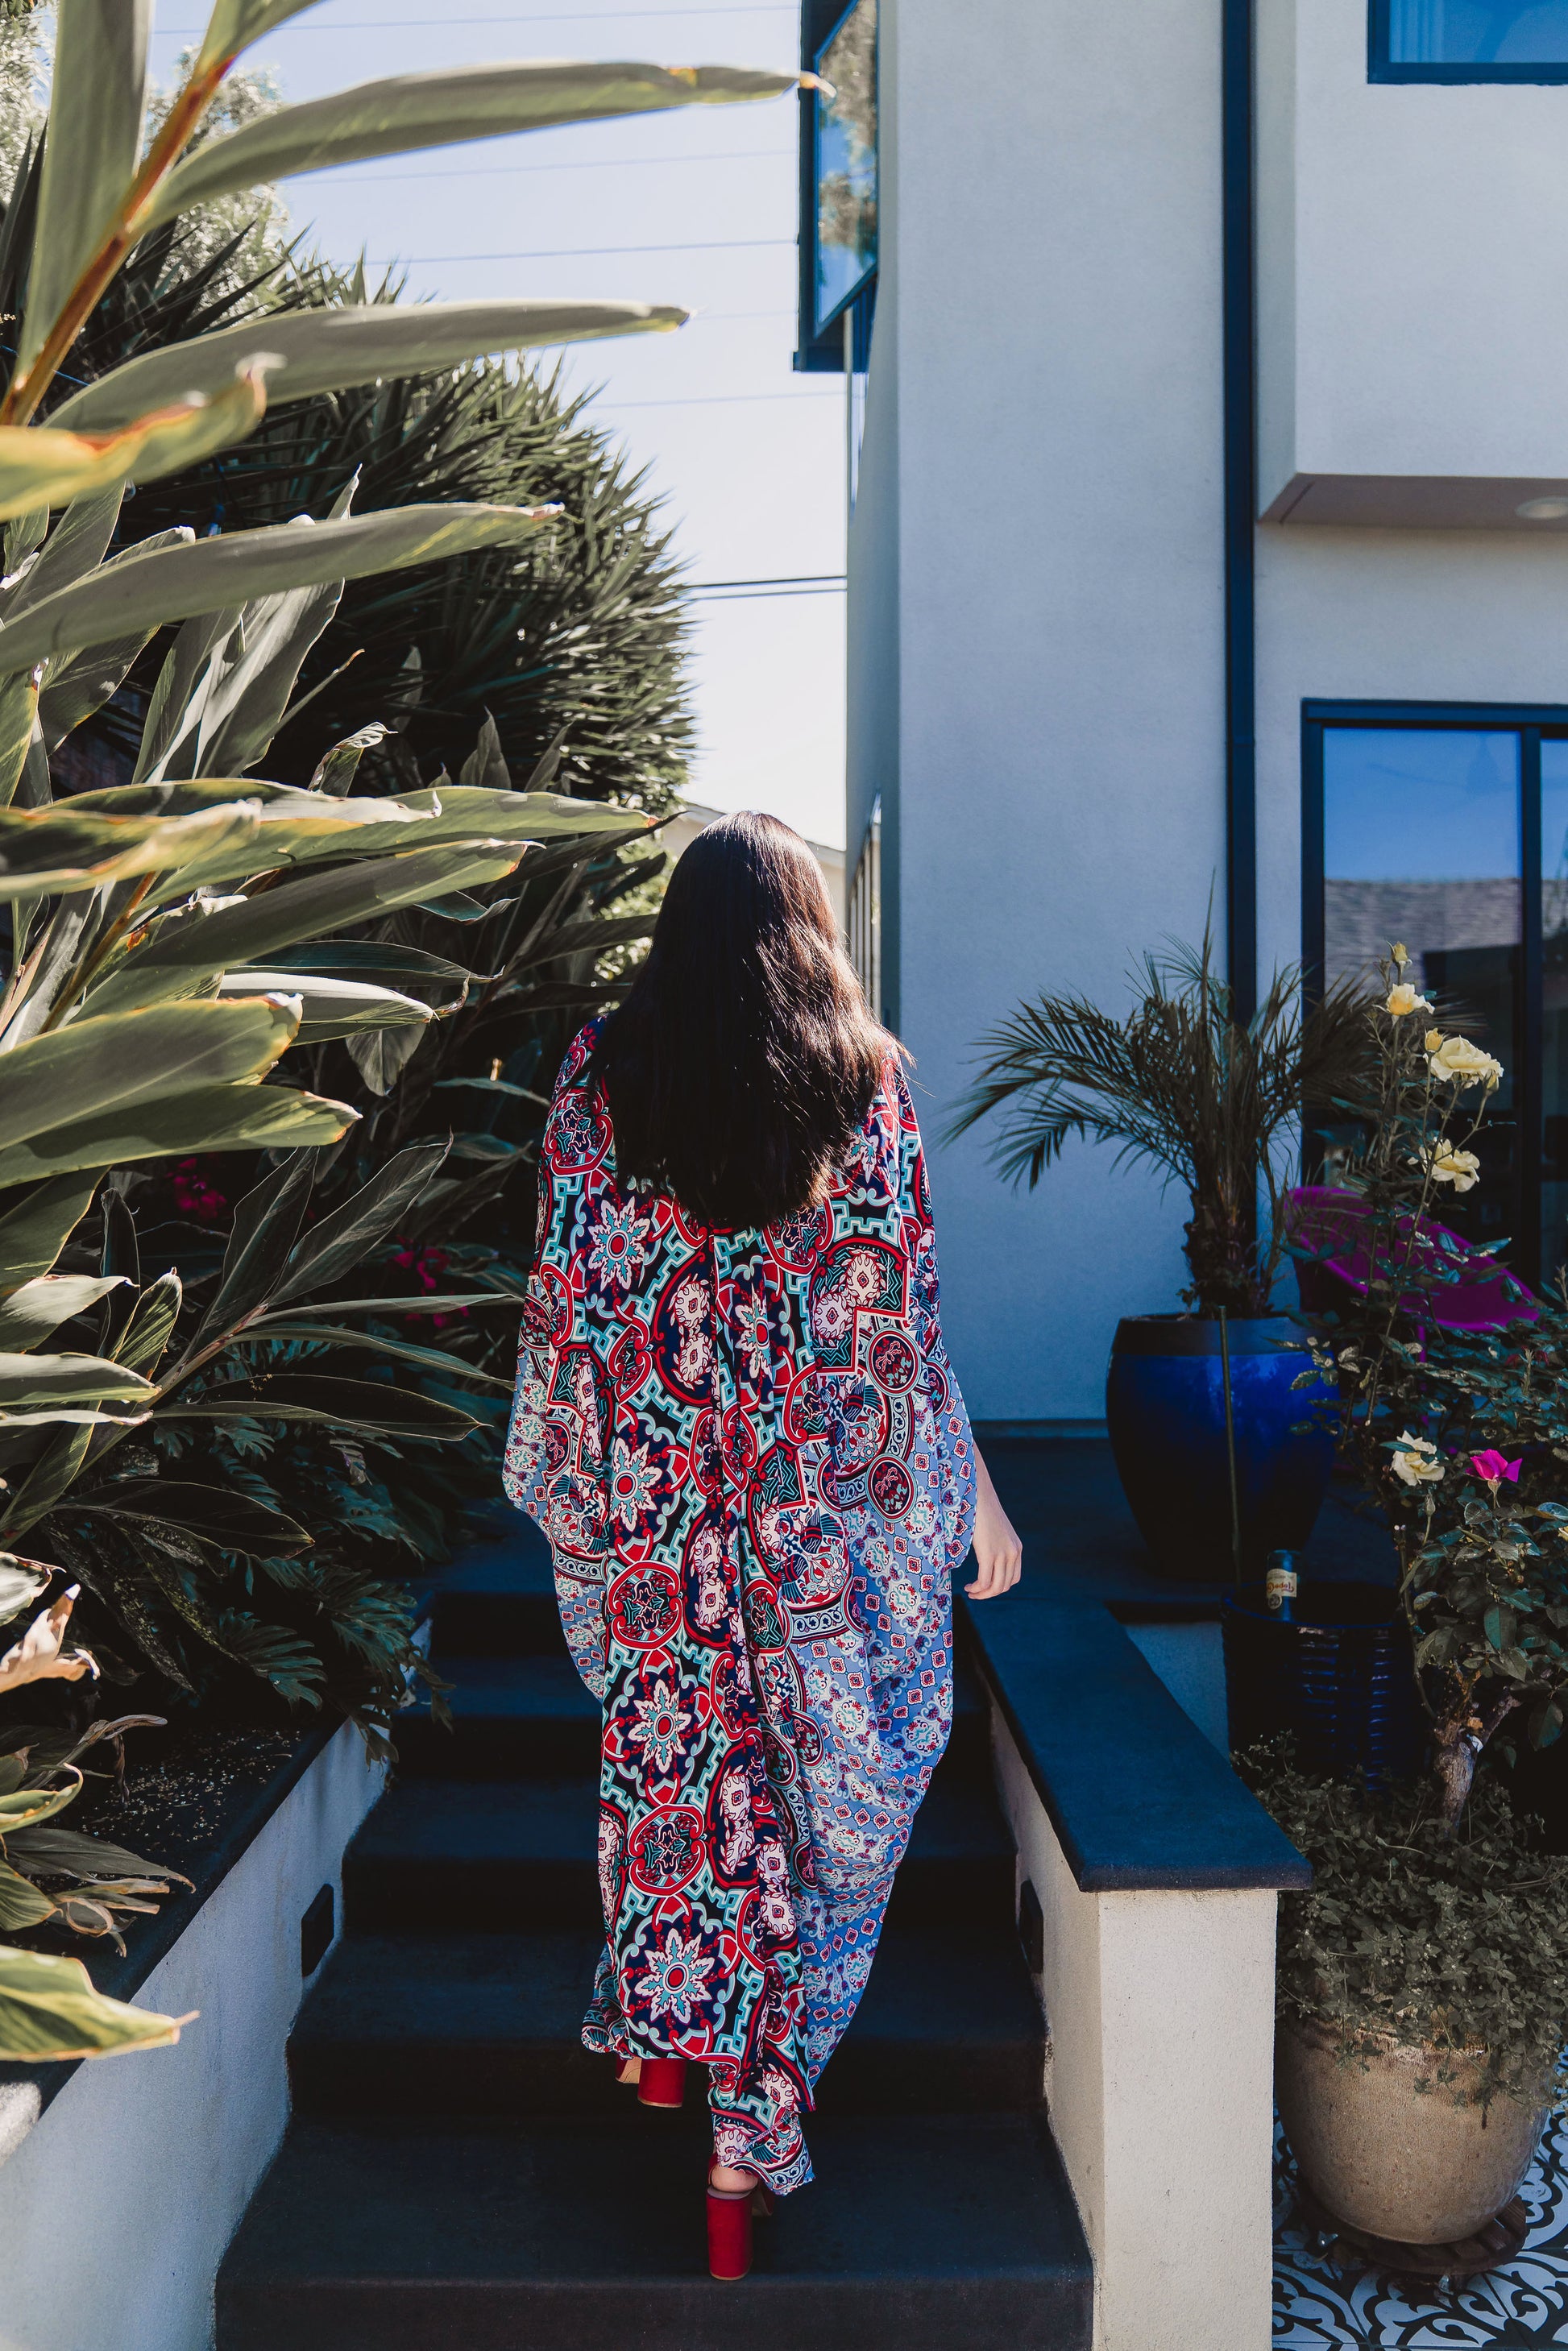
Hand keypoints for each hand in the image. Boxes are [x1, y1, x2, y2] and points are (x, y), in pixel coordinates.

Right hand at [966, 1448, 1022, 1598]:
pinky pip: (985, 1580)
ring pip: (996, 1586)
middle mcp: (1014, 1552)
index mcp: (1016, 1548)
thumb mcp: (994, 1530)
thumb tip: (983, 1556)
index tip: (984, 1587)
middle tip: (974, 1593)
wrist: (978, 1492)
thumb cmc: (980, 1509)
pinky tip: (968, 1587)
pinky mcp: (990, 1553)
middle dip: (989, 1594)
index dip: (998, 1587)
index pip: (1013, 1578)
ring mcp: (1003, 1553)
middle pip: (1005, 1585)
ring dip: (982, 1594)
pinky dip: (977, 1588)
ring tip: (971, 1592)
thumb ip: (994, 1544)